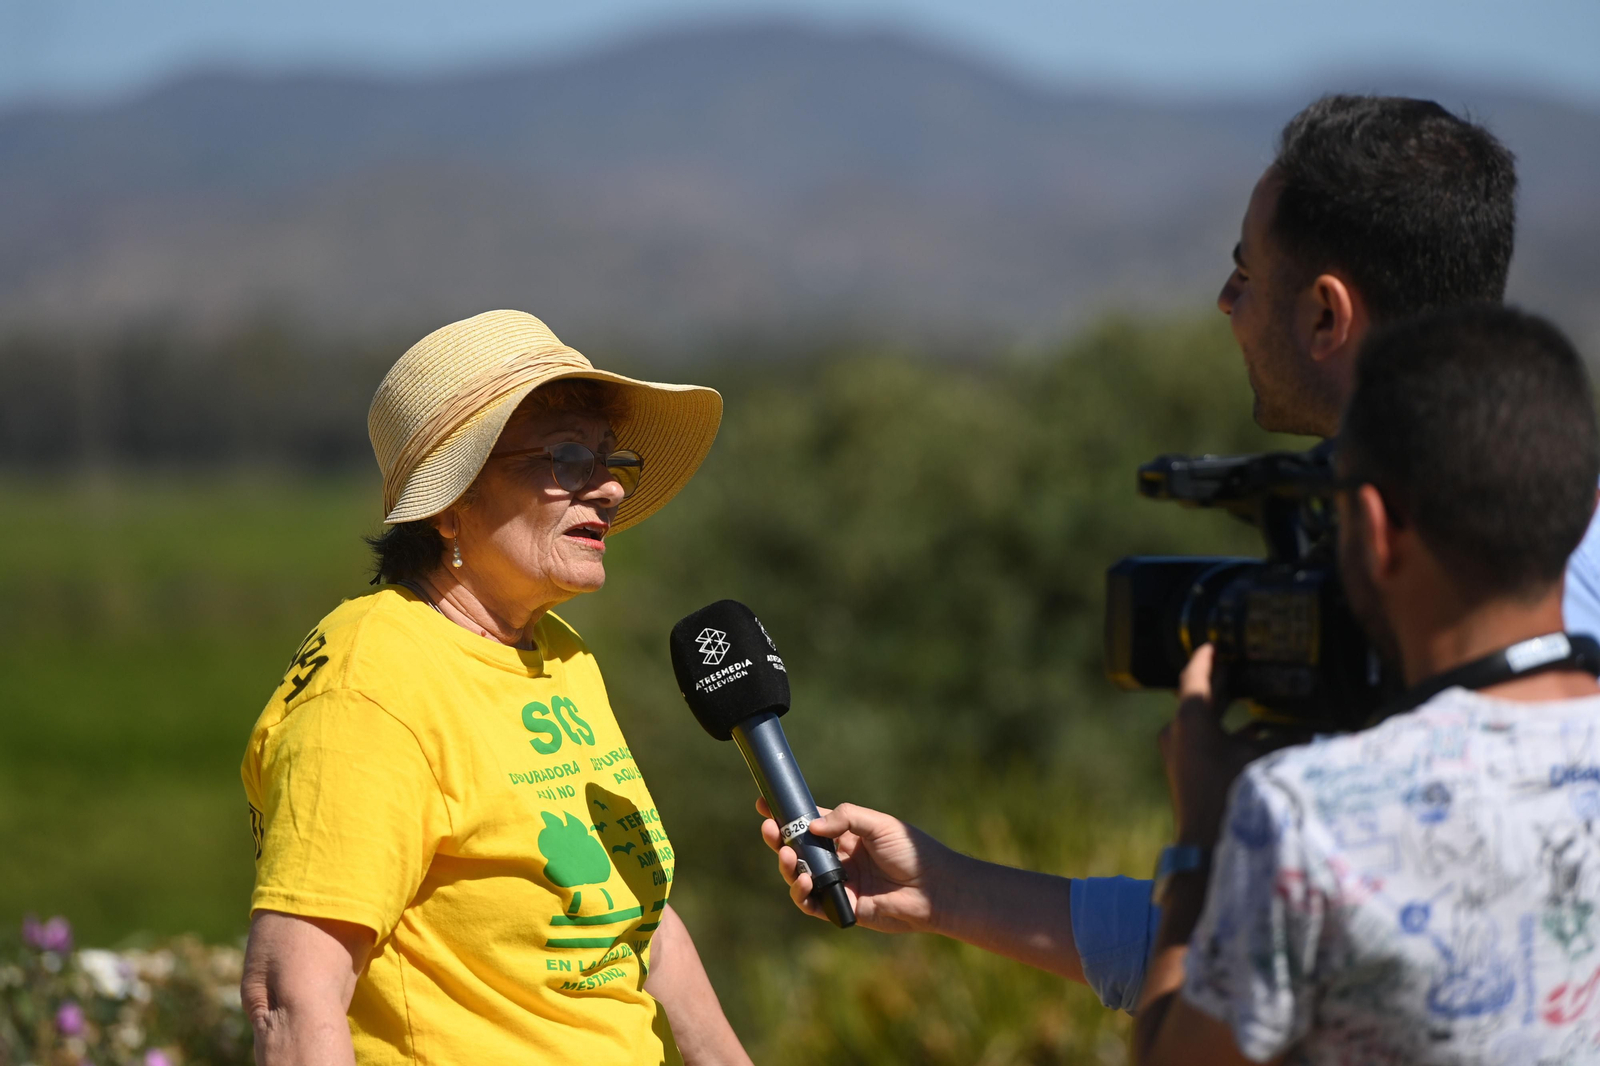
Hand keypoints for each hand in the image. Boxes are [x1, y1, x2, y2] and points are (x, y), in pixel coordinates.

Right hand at [757, 798, 950, 933]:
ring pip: (799, 876)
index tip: (764, 804)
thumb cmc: (911, 851)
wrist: (934, 888)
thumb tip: (811, 828)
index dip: (786, 815)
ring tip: (790, 857)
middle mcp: (837, 860)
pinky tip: (806, 881)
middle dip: (779, 839)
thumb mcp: (878, 824)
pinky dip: (802, 893)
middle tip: (769, 829)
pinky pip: (811, 903)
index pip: (808, 824)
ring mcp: (838, 884)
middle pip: (797, 850)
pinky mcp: (841, 907)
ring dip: (788, 866)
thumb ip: (845, 819)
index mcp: (845, 836)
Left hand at [1158, 644, 1275, 847]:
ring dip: (1225, 707)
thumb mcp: (1263, 762)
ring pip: (1202, 718)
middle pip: (1199, 696)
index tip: (1216, 643)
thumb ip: (1286, 741)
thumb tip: (1313, 730)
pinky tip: (1255, 732)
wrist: (1206, 845)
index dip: (1206, 658)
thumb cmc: (1234, 797)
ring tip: (1251, 692)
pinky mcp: (1184, 768)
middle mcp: (1178, 730)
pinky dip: (1225, 731)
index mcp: (1191, 720)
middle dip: (1221, 680)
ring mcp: (1177, 750)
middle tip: (1240, 662)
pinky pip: (1203, 739)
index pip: (1194, 677)